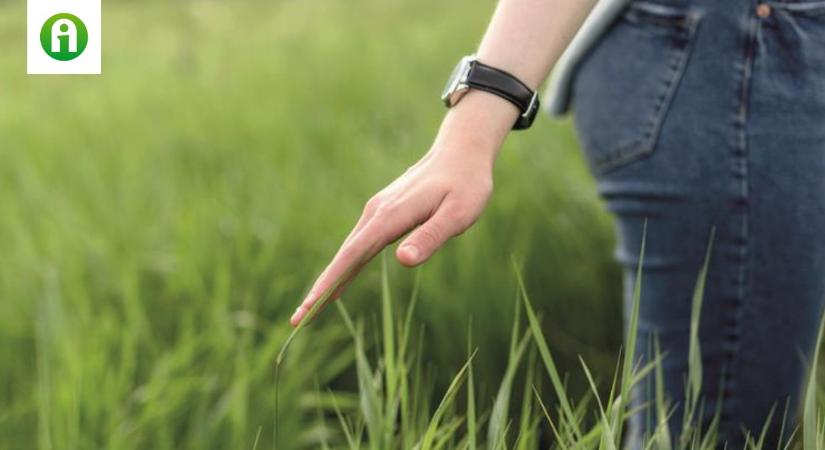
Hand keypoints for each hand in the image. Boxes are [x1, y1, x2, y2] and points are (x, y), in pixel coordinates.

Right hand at [289, 142, 494, 325]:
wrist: (460, 151)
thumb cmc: (466, 185)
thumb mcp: (458, 214)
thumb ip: (431, 236)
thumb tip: (403, 261)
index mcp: (390, 216)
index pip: (352, 255)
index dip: (330, 281)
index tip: (310, 306)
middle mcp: (376, 213)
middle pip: (343, 257)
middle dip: (320, 289)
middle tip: (299, 321)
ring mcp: (377, 212)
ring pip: (348, 252)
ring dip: (329, 279)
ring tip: (310, 309)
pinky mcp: (382, 214)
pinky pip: (358, 245)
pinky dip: (344, 267)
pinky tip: (338, 282)